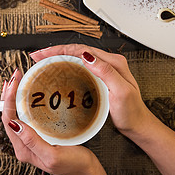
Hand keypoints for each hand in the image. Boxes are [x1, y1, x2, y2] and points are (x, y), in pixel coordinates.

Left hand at [0, 69, 103, 174]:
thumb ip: (33, 142)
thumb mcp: (53, 155)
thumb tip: (16, 125)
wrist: (86, 172)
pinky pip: (26, 117)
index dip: (8, 99)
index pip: (8, 120)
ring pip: (16, 115)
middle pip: (9, 115)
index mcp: (23, 149)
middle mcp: (23, 144)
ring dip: (14, 97)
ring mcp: (30, 140)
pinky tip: (28, 95)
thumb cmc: (73, 165)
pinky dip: (24, 103)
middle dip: (9, 94)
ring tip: (16, 81)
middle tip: (15, 76)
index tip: (14, 82)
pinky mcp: (38, 136)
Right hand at [29, 44, 154, 137]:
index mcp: (113, 62)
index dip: (60, 50)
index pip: (82, 49)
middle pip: (77, 50)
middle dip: (55, 51)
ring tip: (43, 60)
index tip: (43, 54)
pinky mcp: (100, 79)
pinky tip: (57, 71)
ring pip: (77, 58)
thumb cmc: (132, 112)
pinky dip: (66, 66)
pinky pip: (80, 67)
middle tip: (37, 56)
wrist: (138, 125)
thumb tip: (87, 56)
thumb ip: (106, 72)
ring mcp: (104, 70)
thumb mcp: (121, 92)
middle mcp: (108, 63)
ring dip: (59, 57)